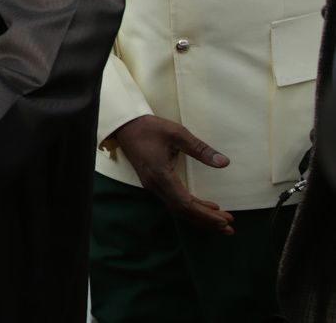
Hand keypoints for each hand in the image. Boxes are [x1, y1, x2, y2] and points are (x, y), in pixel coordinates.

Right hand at [111, 114, 233, 233]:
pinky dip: (191, 208)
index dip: (205, 214)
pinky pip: (174, 202)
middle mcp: (155, 186)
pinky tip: (205, 207)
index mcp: (160, 175)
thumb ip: (200, 149)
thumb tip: (224, 162)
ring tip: (222, 222)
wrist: (124, 126)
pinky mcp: (154, 184)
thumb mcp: (176, 133)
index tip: (225, 220)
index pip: (184, 203)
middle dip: (206, 221)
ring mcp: (153, 186)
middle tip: (230, 227)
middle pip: (183, 211)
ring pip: (178, 209)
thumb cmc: (149, 128)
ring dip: (200, 217)